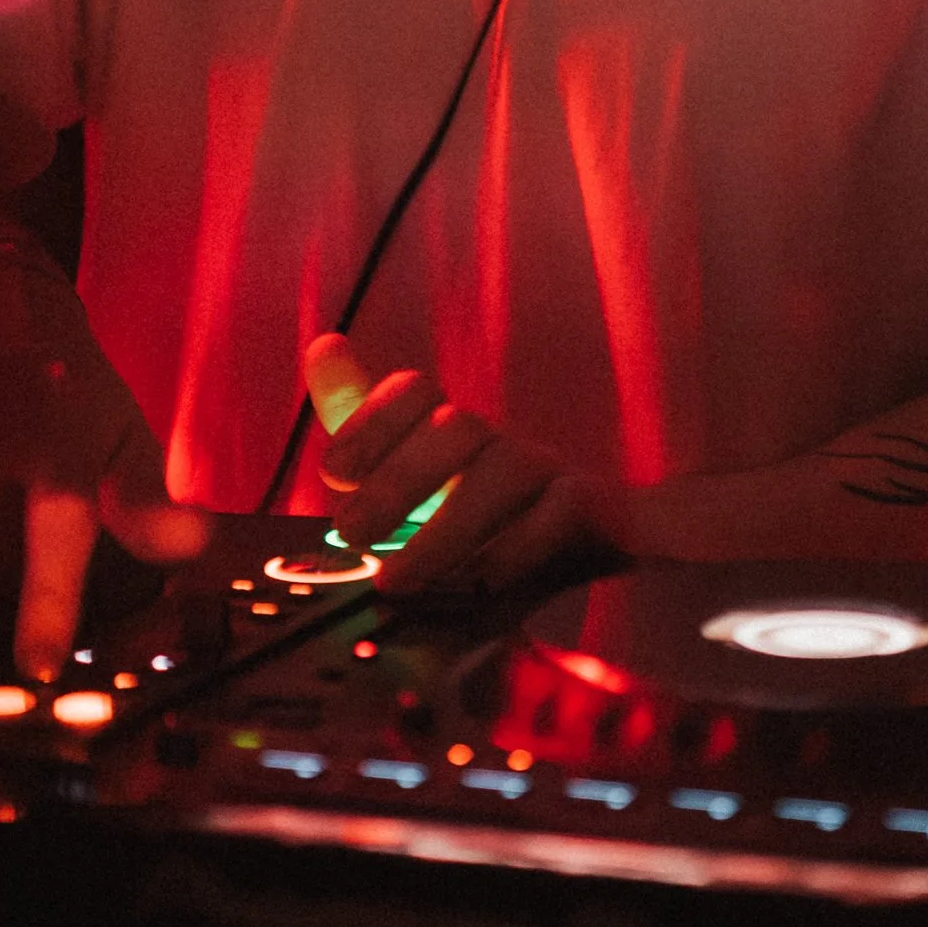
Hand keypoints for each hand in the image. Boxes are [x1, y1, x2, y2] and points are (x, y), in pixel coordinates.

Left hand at [303, 333, 603, 594]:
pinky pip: (565, 509)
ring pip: (503, 471)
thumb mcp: (423, 483)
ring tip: (397, 580)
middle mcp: (503, 444)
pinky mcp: (598, 512)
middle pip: (456, 429)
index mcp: (458, 435)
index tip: (332, 473)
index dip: (372, 422)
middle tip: (352, 532)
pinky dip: (520, 543)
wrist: (603, 543)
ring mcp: (552, 474)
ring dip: (445, 529)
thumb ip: (369, 429)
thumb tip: (324, 346)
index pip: (417, 393)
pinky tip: (480, 580)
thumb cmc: (494, 516)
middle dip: (397, 481)